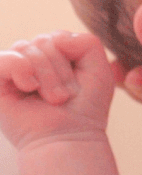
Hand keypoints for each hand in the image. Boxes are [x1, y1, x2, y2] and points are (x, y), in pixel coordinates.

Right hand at [0, 31, 114, 148]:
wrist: (68, 138)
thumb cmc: (85, 107)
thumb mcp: (99, 69)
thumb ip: (87, 41)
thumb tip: (55, 37)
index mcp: (55, 56)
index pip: (58, 36)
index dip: (72, 58)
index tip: (78, 85)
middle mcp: (32, 61)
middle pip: (44, 41)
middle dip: (60, 70)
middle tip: (64, 97)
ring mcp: (14, 72)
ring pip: (28, 48)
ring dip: (47, 75)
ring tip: (53, 98)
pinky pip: (4, 58)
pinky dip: (20, 68)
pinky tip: (30, 87)